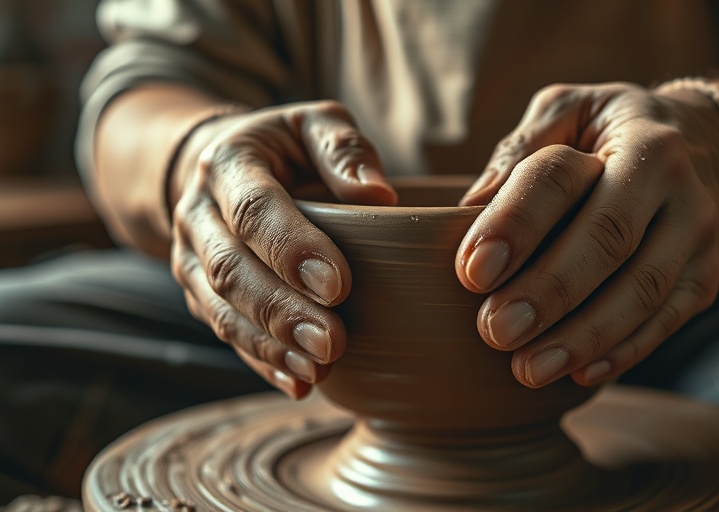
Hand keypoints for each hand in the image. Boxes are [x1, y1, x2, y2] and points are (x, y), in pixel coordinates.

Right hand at [169, 101, 396, 397]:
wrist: (219, 171)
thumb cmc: (285, 147)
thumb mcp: (314, 124)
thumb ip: (344, 150)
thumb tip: (379, 198)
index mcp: (229, 163)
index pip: (255, 211)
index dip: (293, 250)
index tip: (339, 285)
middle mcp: (198, 213)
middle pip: (231, 269)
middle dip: (282, 311)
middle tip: (332, 342)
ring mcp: (192, 258)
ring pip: (221, 309)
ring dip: (270, 344)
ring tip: (319, 369)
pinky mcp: (198, 293)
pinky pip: (224, 332)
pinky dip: (261, 361)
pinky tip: (299, 383)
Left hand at [455, 83, 718, 388]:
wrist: (704, 146)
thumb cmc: (608, 132)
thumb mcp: (568, 111)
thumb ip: (519, 150)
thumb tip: (469, 208)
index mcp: (629, 135)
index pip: (562, 178)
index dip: (516, 223)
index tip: (472, 271)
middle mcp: (674, 181)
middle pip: (608, 240)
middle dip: (549, 291)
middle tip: (496, 331)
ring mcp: (697, 233)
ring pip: (642, 290)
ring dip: (584, 336)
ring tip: (528, 368)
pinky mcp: (705, 276)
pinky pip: (666, 320)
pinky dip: (624, 351)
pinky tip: (580, 373)